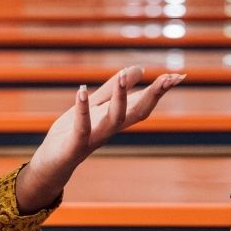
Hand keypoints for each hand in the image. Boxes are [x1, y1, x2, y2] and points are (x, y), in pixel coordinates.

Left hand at [16, 66, 182, 210]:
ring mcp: (94, 137)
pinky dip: (82, 110)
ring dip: (121, 98)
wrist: (51, 162)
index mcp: (116, 119)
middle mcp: (110, 129)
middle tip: (168, 78)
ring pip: (114, 119)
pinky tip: (81, 90)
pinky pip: (82, 127)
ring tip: (124, 76)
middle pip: (137, 112)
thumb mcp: (95, 105)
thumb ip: (114, 88)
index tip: (179, 76)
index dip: (160, 90)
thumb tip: (139, 68)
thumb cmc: (72, 133)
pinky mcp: (75, 144)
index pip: (143, 103)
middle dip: (153, 96)